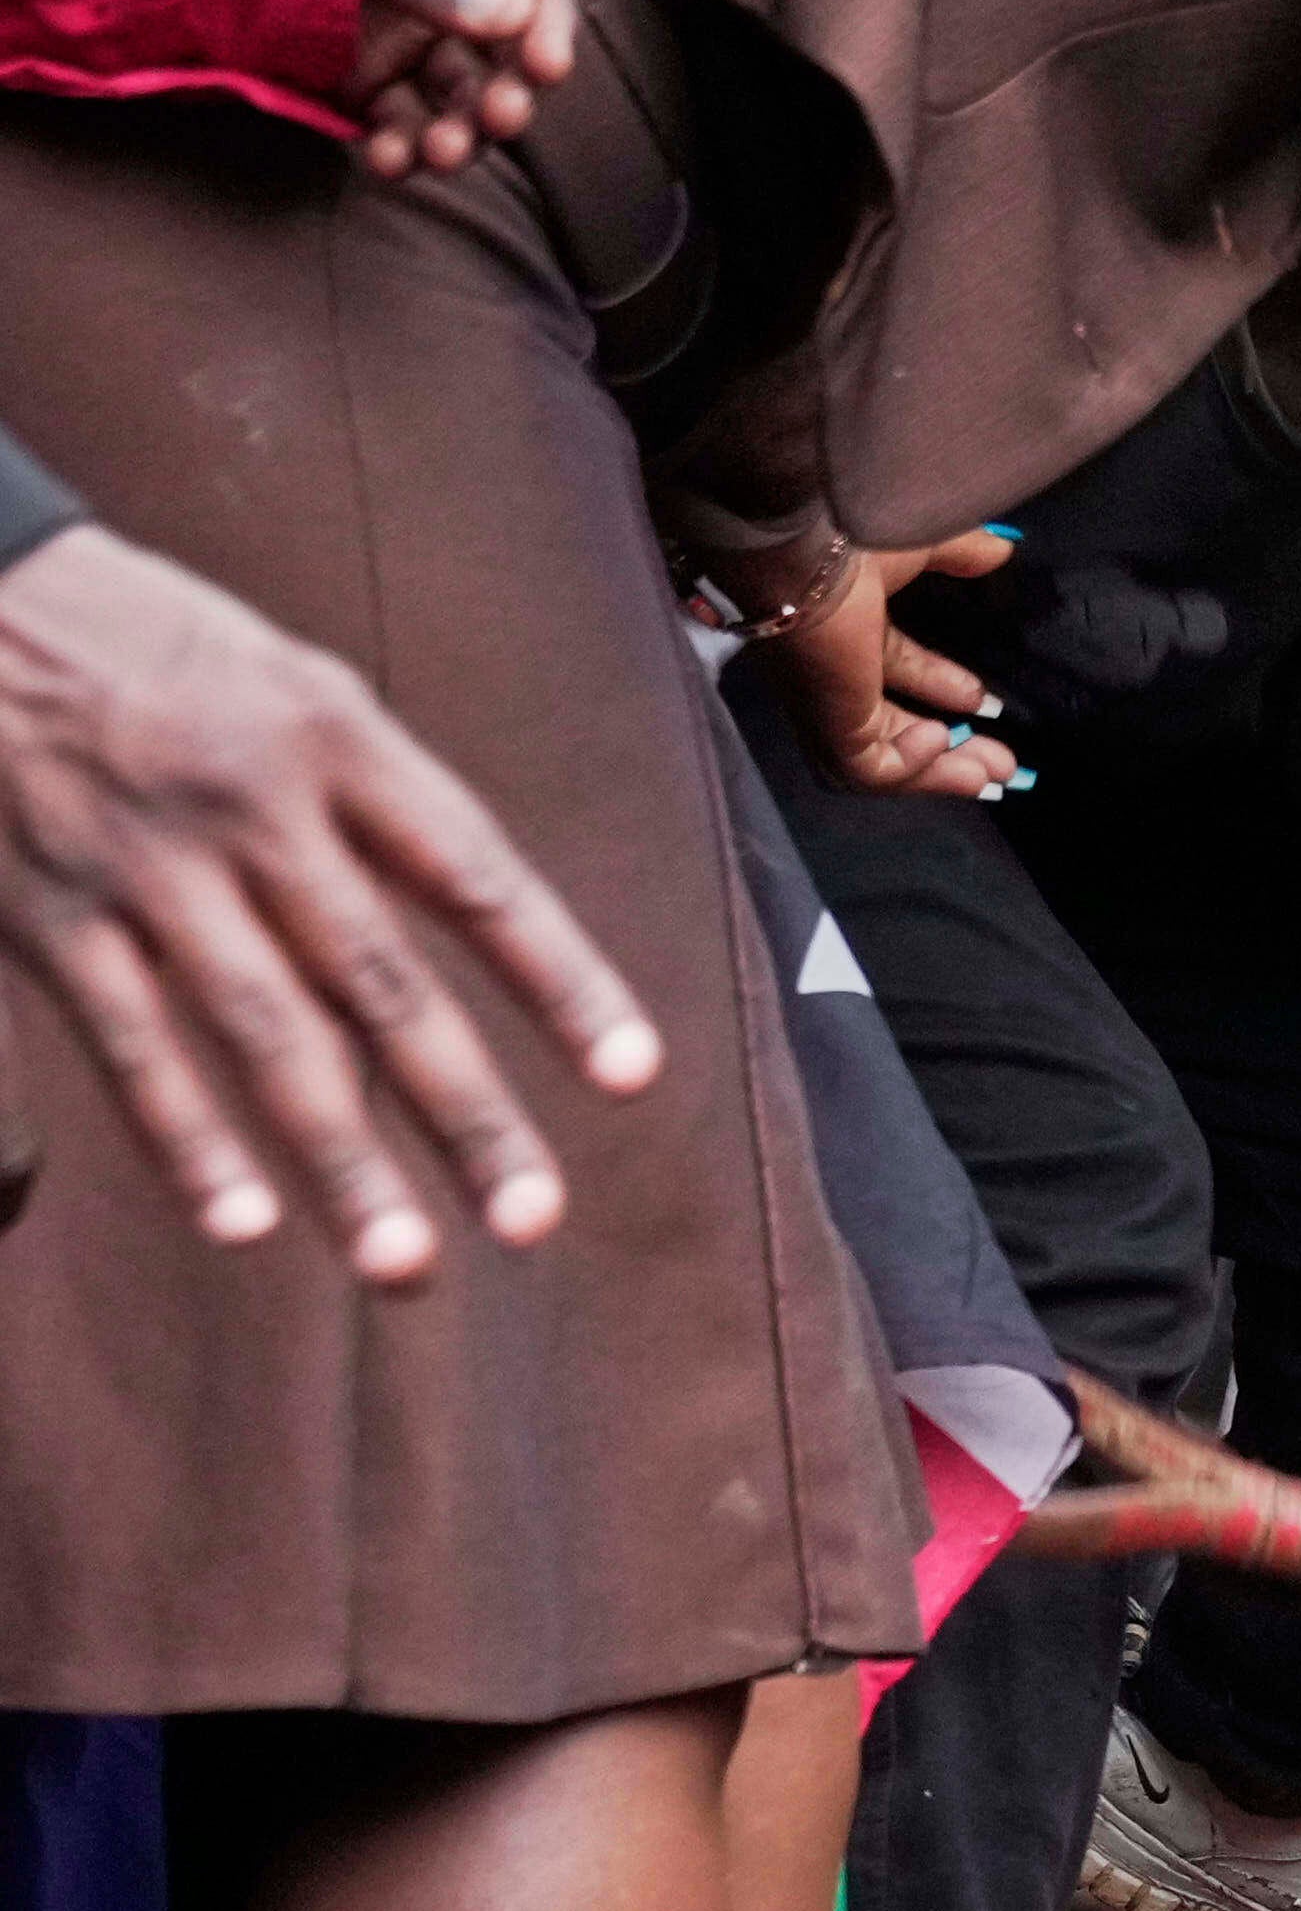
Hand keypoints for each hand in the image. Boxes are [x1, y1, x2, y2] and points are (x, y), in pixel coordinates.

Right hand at [0, 521, 661, 1276]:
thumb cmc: (155, 645)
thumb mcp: (294, 681)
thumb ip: (381, 798)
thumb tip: (479, 917)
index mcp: (339, 742)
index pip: (479, 880)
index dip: (561, 980)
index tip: (632, 1077)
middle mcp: (255, 812)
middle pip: (383, 983)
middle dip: (465, 1110)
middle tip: (533, 1221)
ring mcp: (149, 871)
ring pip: (266, 1036)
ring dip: (341, 1159)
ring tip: (406, 1265)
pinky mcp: (49, 918)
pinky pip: (132, 1045)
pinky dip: (186, 1139)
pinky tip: (245, 1221)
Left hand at [349, 0, 577, 180]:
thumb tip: (515, 14)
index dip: (551, 15)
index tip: (549, 66)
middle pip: (508, 41)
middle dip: (508, 86)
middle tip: (502, 118)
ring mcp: (404, 34)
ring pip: (460, 92)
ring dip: (461, 128)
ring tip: (443, 154)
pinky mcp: (365, 80)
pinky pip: (401, 120)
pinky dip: (401, 146)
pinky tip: (388, 161)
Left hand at [753, 529, 1024, 804]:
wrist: (802, 547)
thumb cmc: (853, 538)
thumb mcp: (922, 543)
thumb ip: (961, 552)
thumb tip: (1001, 551)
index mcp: (847, 628)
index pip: (892, 671)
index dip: (939, 689)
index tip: (984, 706)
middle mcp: (833, 671)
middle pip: (892, 726)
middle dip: (950, 746)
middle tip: (1002, 761)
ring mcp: (828, 701)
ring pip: (882, 759)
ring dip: (936, 771)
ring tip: (987, 776)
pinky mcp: (829, 722)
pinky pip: (869, 767)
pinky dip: (910, 766)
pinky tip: (941, 737)